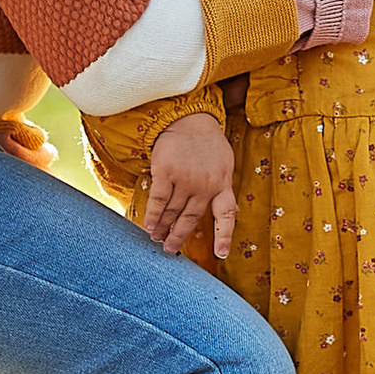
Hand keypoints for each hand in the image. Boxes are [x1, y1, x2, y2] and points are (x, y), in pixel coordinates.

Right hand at [143, 111, 239, 261]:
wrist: (188, 119)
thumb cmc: (207, 143)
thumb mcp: (224, 164)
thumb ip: (222, 186)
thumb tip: (226, 210)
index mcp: (222, 184)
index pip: (226, 215)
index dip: (224, 236)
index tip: (221, 253)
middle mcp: (205, 186)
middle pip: (190, 218)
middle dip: (179, 236)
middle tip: (170, 250)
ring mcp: (186, 180)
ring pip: (173, 212)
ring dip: (163, 228)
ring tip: (156, 237)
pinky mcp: (166, 173)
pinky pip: (158, 201)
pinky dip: (153, 216)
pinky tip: (148, 226)